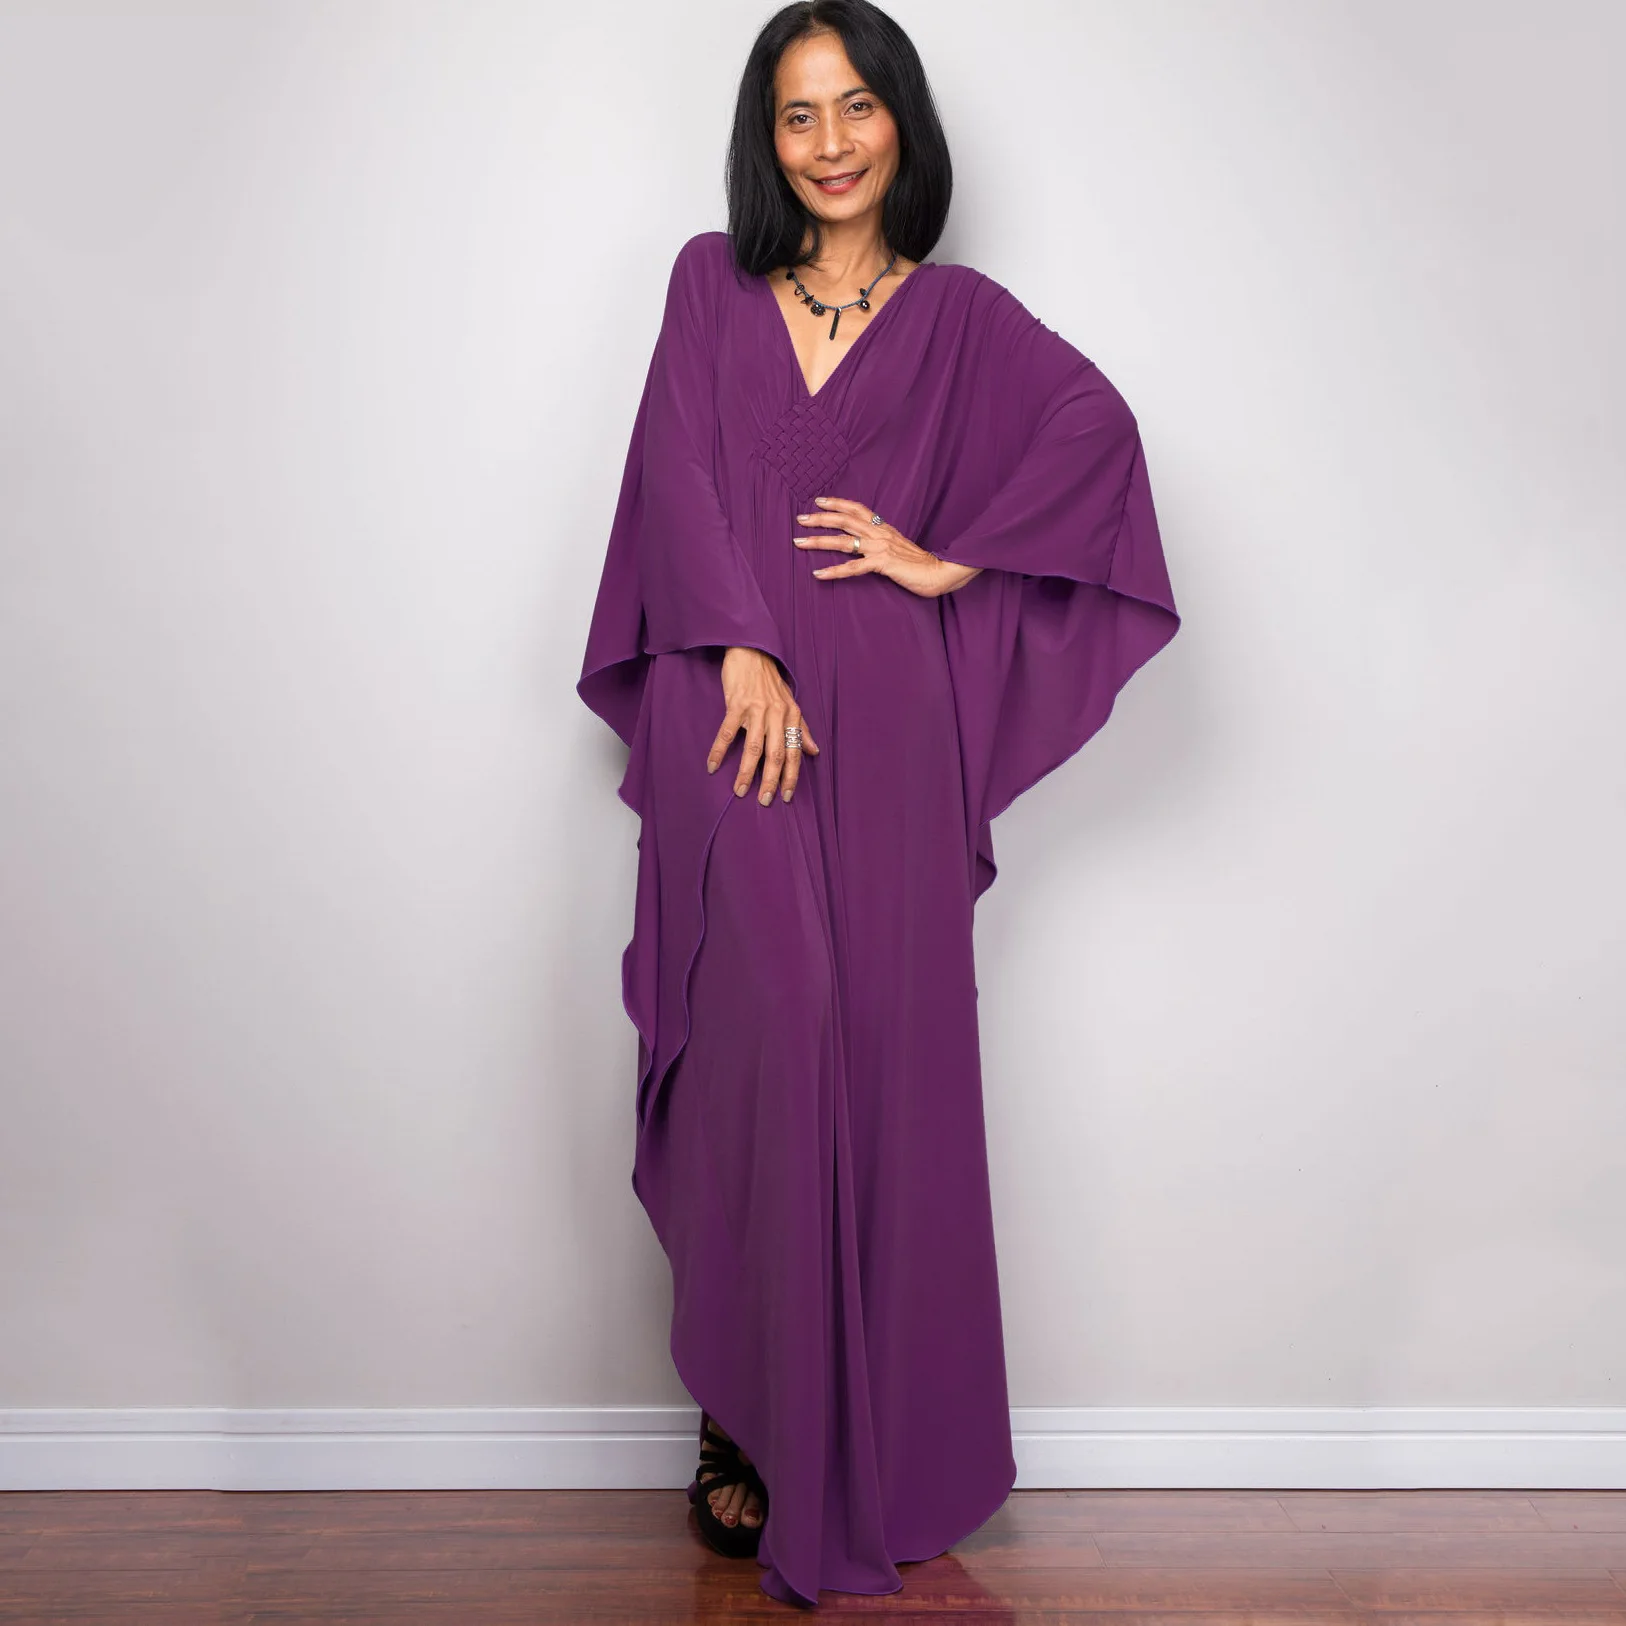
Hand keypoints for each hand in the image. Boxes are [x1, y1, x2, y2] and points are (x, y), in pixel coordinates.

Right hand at [706, 646, 820, 804]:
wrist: (751, 652)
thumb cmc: (770, 681)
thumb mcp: (791, 703)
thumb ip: (802, 729)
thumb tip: (814, 752)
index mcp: (792, 716)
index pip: (794, 752)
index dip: (791, 775)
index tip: (786, 796)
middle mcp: (777, 714)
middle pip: (776, 754)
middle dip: (771, 780)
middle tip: (765, 801)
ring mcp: (756, 709)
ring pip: (753, 747)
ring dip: (746, 771)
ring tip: (740, 791)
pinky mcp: (737, 703)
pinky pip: (727, 731)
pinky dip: (719, 750)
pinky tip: (712, 765)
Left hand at [793, 496, 981, 597]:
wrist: (940, 572)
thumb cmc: (920, 563)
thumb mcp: (898, 546)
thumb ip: (882, 542)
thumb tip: (865, 543)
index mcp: (884, 528)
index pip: (857, 508)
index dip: (837, 503)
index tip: (819, 501)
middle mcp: (879, 533)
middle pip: (844, 520)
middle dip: (820, 519)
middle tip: (800, 519)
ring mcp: (880, 548)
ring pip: (843, 541)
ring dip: (818, 541)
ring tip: (799, 542)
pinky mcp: (882, 564)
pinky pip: (853, 568)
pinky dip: (834, 571)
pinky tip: (818, 574)